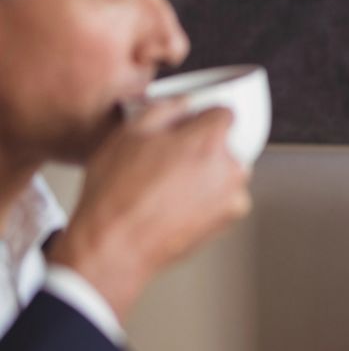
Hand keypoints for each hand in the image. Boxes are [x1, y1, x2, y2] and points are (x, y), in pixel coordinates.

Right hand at [48, 98, 250, 319]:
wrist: (115, 246)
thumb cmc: (117, 195)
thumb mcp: (130, 134)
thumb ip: (165, 108)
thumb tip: (182, 103)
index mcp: (208, 140)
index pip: (225, 113)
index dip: (203, 117)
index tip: (190, 125)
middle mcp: (229, 167)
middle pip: (226, 144)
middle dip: (203, 147)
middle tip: (169, 159)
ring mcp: (232, 196)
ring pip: (225, 172)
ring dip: (206, 173)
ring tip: (167, 186)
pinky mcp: (228, 220)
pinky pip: (224, 197)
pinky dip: (207, 197)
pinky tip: (176, 203)